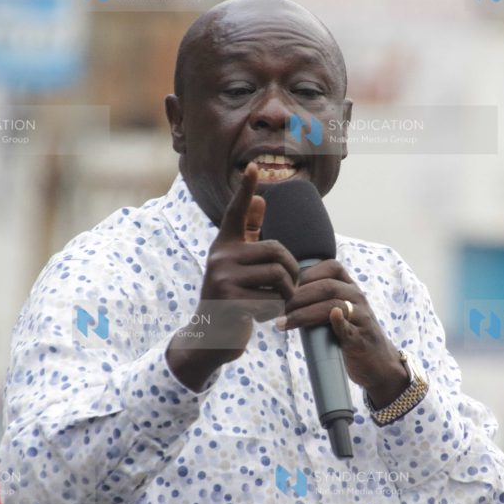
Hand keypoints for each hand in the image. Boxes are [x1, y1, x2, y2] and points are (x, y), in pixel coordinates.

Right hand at [167, 163, 299, 388]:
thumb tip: (260, 199)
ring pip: (279, 276)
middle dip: (291, 272)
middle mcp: (220, 256)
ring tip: (276, 303)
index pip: (236, 212)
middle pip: (277, 251)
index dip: (245, 190)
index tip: (255, 166)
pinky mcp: (230, 301)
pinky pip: (272, 300)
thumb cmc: (232, 298)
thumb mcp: (239, 265)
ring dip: (286, 294)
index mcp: (225, 245)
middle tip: (289, 289)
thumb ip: (249, 235)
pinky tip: (262, 317)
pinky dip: (275, 312)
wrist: (211, 337)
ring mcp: (222, 278)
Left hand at [280, 260, 408, 407]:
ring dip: (305, 313)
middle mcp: (358, 298)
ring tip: (285, 322)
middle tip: (280, 309)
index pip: (331, 268)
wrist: (378, 363)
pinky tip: (327, 320)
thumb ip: (319, 299)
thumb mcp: (338, 310)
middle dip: (299, 296)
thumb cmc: (350, 333)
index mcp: (350, 288)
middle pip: (327, 287)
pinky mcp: (361, 339)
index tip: (286, 287)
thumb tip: (283, 294)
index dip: (306, 274)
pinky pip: (349, 328)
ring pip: (334, 306)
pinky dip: (338, 323)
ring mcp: (361, 318)